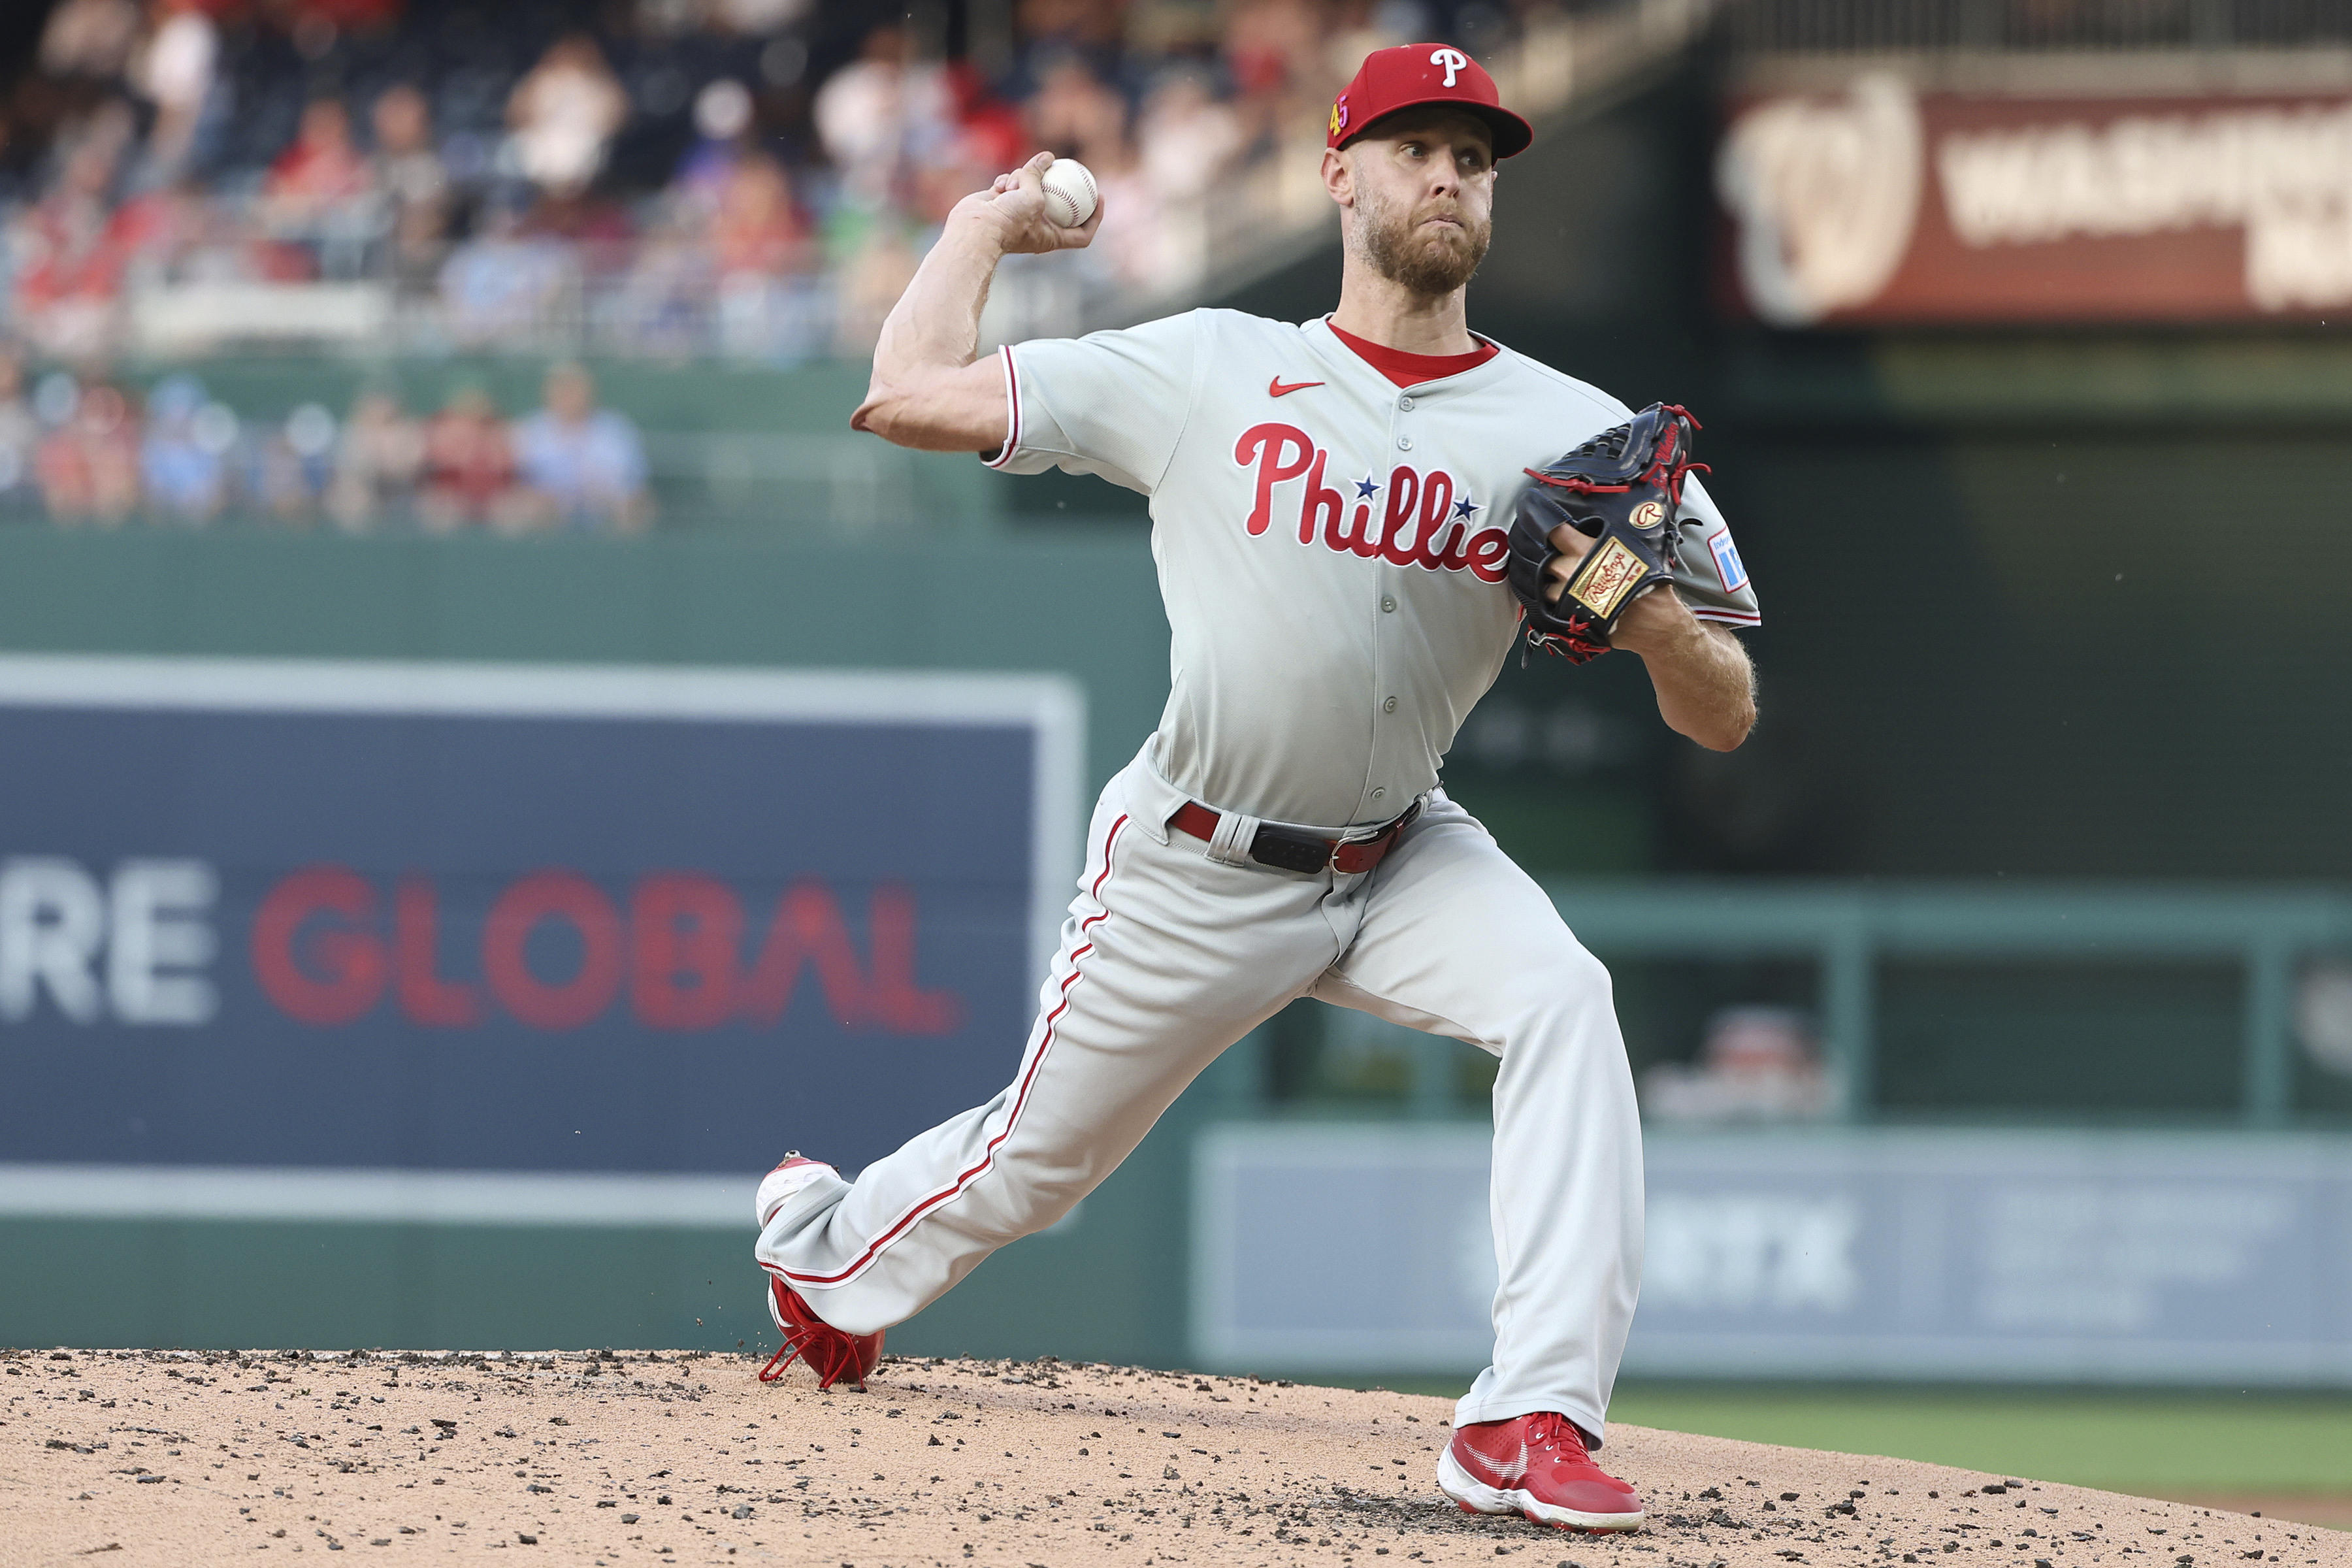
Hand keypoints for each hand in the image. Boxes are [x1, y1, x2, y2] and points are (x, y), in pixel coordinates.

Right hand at [954, 151, 1103, 256]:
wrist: (974, 229)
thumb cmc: (1008, 221)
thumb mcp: (1032, 196)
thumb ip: (1040, 175)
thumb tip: (1047, 157)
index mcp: (1051, 237)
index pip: (1082, 233)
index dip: (1096, 217)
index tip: (1100, 196)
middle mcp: (1036, 227)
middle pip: (1058, 203)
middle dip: (1061, 185)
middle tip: (1070, 166)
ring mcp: (1018, 214)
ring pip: (1031, 186)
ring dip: (1023, 179)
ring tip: (1013, 184)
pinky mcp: (1002, 202)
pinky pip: (1011, 183)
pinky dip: (1007, 181)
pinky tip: (1000, 186)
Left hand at [1542, 521, 1698, 657]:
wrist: (1652, 620)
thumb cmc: (1646, 585)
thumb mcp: (1631, 550)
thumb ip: (1607, 542)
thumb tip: (1597, 536)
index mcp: (1585, 551)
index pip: (1556, 532)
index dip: (1551, 531)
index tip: (1551, 532)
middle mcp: (1571, 571)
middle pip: (1547, 561)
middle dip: (1554, 562)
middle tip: (1566, 564)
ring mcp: (1566, 596)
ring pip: (1546, 588)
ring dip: (1554, 586)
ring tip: (1569, 587)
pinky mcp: (1568, 616)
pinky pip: (1554, 607)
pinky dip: (1559, 605)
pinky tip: (1572, 603)